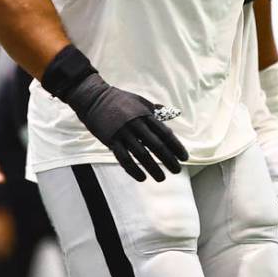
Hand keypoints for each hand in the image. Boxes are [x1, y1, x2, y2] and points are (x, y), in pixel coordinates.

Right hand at [67, 75, 187, 181]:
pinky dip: (133, 170)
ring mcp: (123, 133)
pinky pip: (124, 158)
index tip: (184, 157)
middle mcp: (136, 124)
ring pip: (141, 154)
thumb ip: (155, 109)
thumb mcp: (139, 100)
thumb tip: (172, 113)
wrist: (93, 98)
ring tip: (161, 177)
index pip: (165, 133)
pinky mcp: (111, 140)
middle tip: (177, 170)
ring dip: (153, 168)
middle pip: (156, 145)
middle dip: (168, 159)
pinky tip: (141, 177)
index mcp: (145, 114)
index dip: (176, 146)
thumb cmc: (118, 99)